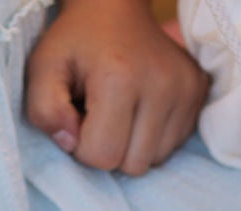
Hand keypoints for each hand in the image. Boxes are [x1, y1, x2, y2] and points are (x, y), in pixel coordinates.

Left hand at [26, 0, 208, 174]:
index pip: (103, 156)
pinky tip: (140, 109)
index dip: (83, 147)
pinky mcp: (198, 93)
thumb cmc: (76, 40)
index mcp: (120, 79)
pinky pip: (173, 145)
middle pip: (133, 165)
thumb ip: (43, 111)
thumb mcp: (43, 68)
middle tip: (99, 116)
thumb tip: (70, 143)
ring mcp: (186, 90)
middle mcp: (162, 86)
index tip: (78, 119)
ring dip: (133, 146)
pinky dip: (152, 137)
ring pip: (155, 160)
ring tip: (121, 112)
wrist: (116, 6)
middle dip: (111, 149)